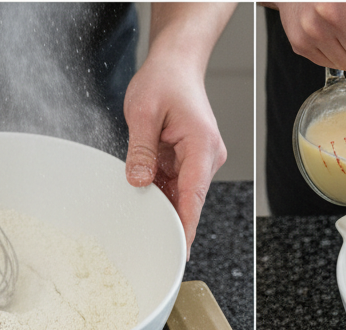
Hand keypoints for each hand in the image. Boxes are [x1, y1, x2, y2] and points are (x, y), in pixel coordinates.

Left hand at [123, 33, 226, 256]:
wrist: (177, 63)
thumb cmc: (165, 80)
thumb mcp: (143, 112)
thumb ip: (140, 151)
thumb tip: (138, 183)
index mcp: (202, 146)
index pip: (194, 196)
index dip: (186, 226)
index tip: (180, 250)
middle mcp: (208, 157)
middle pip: (189, 200)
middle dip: (169, 218)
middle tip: (148, 239)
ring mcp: (202, 161)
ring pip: (181, 194)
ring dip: (162, 200)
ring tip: (140, 204)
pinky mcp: (192, 161)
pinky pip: (176, 184)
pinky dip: (161, 189)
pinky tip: (146, 190)